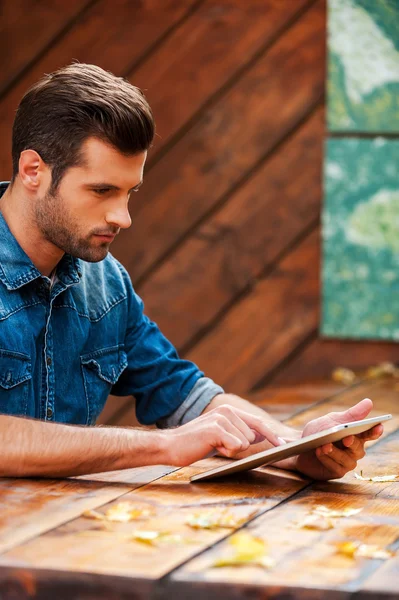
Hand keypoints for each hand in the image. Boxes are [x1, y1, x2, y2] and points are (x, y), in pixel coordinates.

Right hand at [163, 404, 281, 466]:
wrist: (170, 446)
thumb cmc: (195, 444)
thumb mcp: (220, 436)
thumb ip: (238, 433)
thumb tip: (262, 436)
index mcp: (229, 411)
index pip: (257, 422)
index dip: (271, 434)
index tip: (283, 444)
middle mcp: (227, 411)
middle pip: (253, 436)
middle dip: (239, 447)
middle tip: (219, 446)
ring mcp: (222, 418)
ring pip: (245, 443)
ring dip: (231, 450)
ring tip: (213, 446)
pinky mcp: (216, 429)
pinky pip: (236, 446)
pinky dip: (226, 451)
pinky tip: (211, 447)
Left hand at [286, 398, 382, 479]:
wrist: (300, 446)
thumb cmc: (319, 432)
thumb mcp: (331, 420)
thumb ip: (350, 415)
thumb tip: (369, 402)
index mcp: (356, 435)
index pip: (370, 434)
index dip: (375, 431)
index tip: (378, 426)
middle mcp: (354, 450)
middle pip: (359, 449)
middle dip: (353, 443)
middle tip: (347, 438)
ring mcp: (346, 462)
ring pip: (347, 460)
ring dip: (335, 452)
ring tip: (324, 445)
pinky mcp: (336, 471)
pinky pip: (335, 467)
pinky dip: (327, 459)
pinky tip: (319, 452)